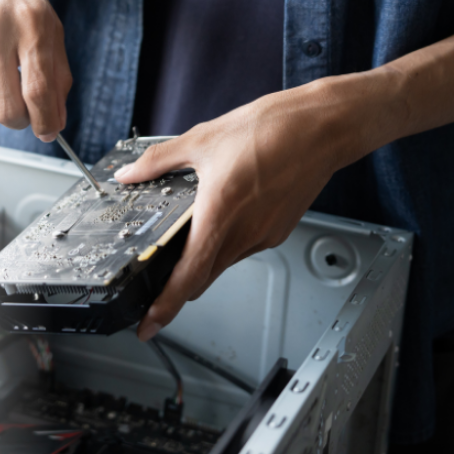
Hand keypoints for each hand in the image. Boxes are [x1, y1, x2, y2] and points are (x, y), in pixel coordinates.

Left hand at [115, 74, 394, 340]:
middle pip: (205, 276)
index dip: (165, 307)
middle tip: (158, 277)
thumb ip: (159, 161)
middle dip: (180, 282)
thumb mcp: (202, 139)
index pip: (188, 277)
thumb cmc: (273, 130)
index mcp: (220, 215)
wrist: (322, 127)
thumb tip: (131, 173)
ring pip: (225, 260)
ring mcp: (265, 234)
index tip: (149, 325)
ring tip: (195, 226)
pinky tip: (227, 211)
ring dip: (206, 256)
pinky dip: (229, 239)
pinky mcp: (279, 229)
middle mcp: (244, 234)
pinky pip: (246, 245)